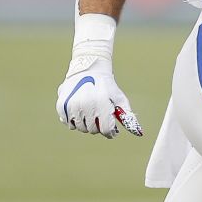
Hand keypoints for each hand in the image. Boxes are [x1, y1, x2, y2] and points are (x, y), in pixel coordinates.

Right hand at [55, 13, 142, 138]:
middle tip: (100, 116)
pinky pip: (67, 122)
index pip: (105, 130)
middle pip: (92, 130)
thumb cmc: (107, 86)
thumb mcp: (119, 98)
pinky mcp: (62, 105)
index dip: (110, 132)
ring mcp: (72, 105)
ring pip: (80, 128)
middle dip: (98, 126)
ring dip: (86, 124)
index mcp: (102, 103)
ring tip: (90, 112)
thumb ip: (127, 115)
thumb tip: (139, 133)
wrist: (89, 69)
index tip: (112, 130)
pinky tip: (80, 110)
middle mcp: (86, 105)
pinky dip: (73, 120)